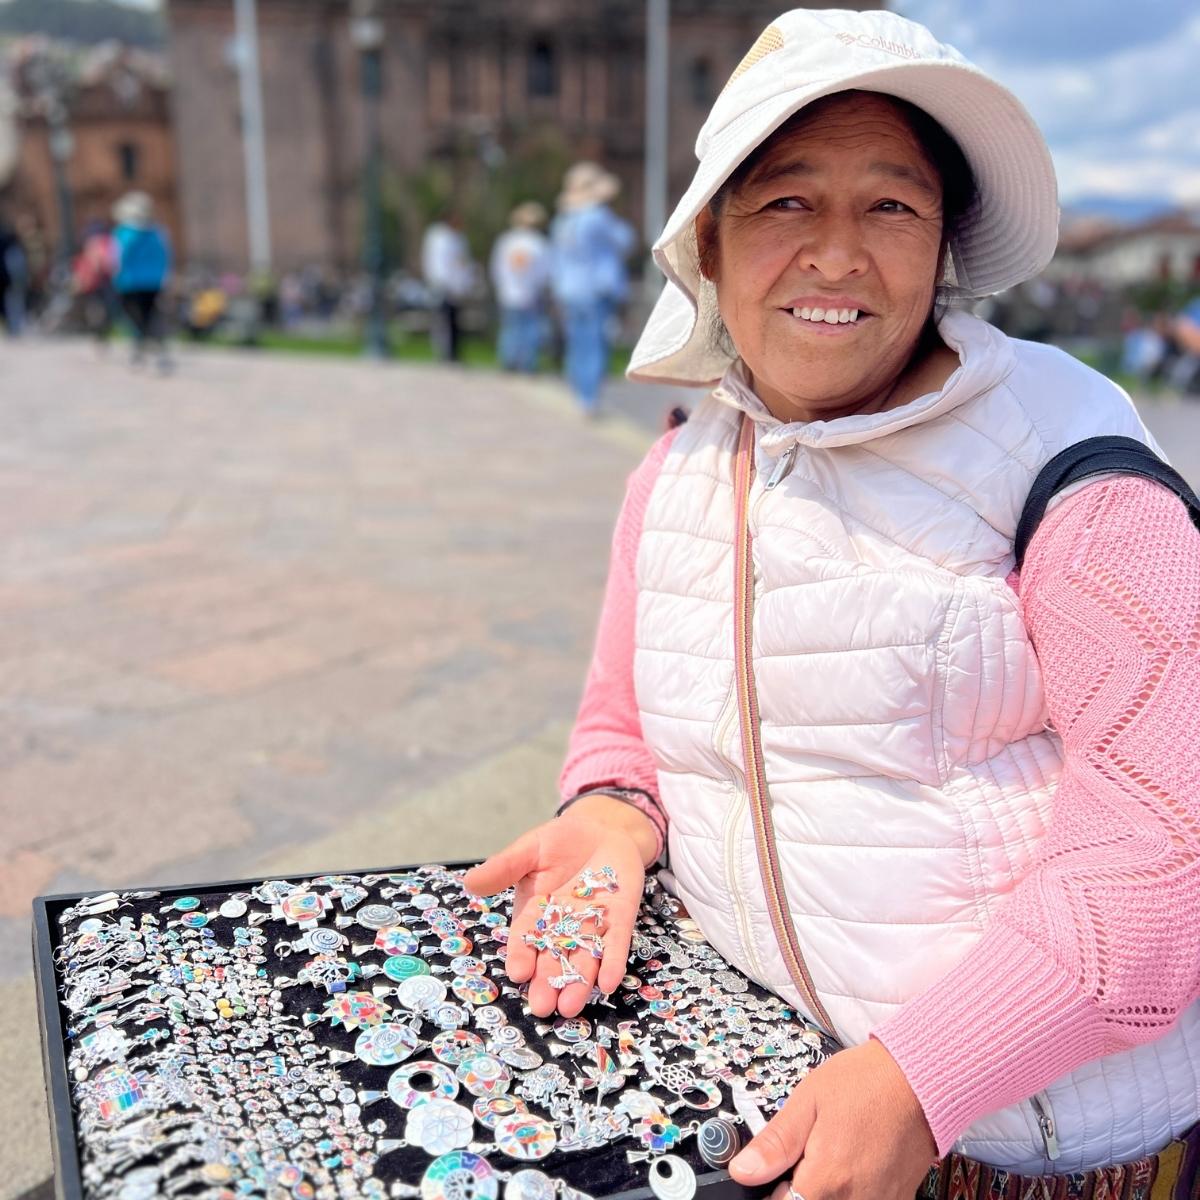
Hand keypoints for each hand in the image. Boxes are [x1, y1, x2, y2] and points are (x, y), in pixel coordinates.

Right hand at [463, 797, 652, 1017]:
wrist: (601, 828)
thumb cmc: (560, 842)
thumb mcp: (529, 850)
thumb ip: (505, 866)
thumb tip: (470, 881)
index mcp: (535, 912)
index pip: (526, 938)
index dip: (522, 956)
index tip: (518, 974)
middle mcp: (562, 926)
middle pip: (554, 958)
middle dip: (548, 983)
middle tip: (543, 1008)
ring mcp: (591, 925)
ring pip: (584, 959)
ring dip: (579, 983)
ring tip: (571, 1007)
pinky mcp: (619, 920)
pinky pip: (615, 944)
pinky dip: (612, 963)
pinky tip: (609, 983)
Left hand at [728, 1040, 936, 1199]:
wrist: (921, 1080)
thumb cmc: (865, 1082)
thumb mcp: (810, 1100)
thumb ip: (776, 1143)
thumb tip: (743, 1173)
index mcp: (828, 1179)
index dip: (772, 1192)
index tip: (776, 1173)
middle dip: (799, 1191)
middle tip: (804, 1161)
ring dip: (825, 1192)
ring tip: (829, 1158)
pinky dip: (850, 1192)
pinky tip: (852, 1166)